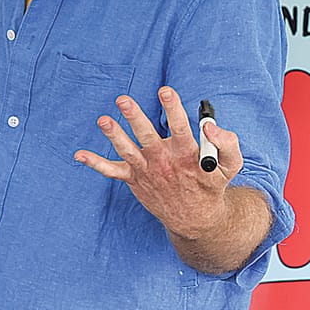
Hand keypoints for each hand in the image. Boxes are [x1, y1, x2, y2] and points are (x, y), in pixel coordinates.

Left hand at [76, 86, 237, 238]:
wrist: (195, 218)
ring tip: (104, 120)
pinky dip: (95, 164)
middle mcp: (164, 161)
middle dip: (134, 117)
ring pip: (127, 151)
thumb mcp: (230, 166)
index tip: (165, 91)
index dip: (172, 108)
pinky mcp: (134, 179)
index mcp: (187, 155)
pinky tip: (79, 154)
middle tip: (123, 100)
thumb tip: (209, 126)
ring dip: (114, 135)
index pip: (179, 127)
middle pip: (146, 136)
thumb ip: (227, 143)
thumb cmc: (211, 184)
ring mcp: (146, 171)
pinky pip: (112, 171)